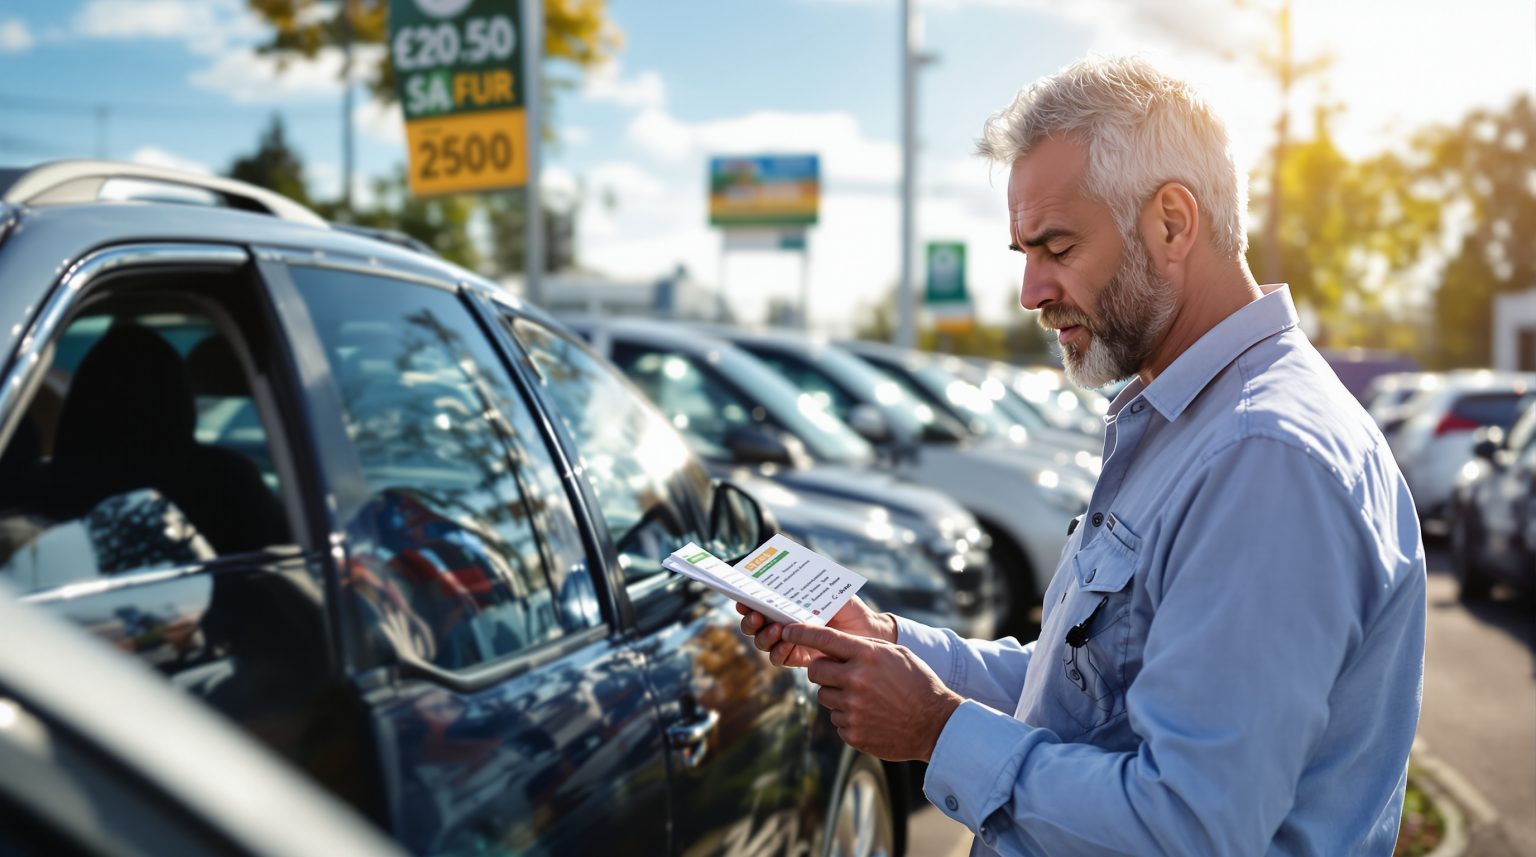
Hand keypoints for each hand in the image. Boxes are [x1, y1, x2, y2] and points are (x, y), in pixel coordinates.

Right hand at [736, 597, 895, 667]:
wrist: (867, 631)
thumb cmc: (847, 606)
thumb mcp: (827, 593)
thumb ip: (807, 591)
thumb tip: (786, 585)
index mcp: (785, 604)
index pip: (758, 603)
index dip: (746, 602)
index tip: (742, 598)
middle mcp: (782, 622)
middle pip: (753, 625)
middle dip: (750, 621)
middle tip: (756, 615)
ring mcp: (788, 641)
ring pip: (762, 643)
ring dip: (765, 636)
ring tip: (778, 628)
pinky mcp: (798, 658)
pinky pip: (779, 658)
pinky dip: (779, 651)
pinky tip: (788, 645)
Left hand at [783, 622, 961, 761]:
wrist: (935, 724)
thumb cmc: (917, 683)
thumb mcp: (896, 654)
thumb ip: (864, 647)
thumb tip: (833, 646)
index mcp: (867, 655)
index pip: (824, 638)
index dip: (801, 633)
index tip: (786, 630)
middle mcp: (855, 680)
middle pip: (815, 671)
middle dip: (823, 671)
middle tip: (840, 674)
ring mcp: (852, 708)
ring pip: (824, 696)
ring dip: (838, 695)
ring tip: (865, 698)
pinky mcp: (852, 732)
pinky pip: (836, 719)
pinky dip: (848, 717)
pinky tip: (871, 716)